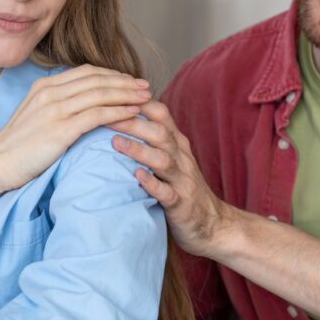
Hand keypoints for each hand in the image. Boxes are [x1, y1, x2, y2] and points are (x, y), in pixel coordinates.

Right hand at [0, 65, 151, 190]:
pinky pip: (97, 115)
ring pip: (100, 94)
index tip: (129, 80)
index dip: (112, 74)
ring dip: (127, 94)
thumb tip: (79, 102)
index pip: (86, 72)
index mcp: (44, 86)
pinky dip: (118, 112)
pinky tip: (133, 113)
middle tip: (146, 85)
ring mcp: (55, 109)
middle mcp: (50, 92)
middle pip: (97, 80)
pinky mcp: (60, 129)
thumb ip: (55, 103)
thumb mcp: (34, 114)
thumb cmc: (17, 145)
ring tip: (146, 98)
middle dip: (125, 81)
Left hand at [110, 99, 225, 255]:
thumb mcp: (172, 159)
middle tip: (105, 116)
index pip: (161, 114)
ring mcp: (183, 180)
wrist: (214, 225)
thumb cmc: (184, 189)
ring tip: (115, 143)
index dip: (139, 101)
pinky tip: (137, 177)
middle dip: (132, 122)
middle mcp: (181, 157)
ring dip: (139, 150)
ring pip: (163, 159)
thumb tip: (119, 119)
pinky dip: (152, 184)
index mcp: (177, 144)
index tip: (113, 94)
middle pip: (159, 132)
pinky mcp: (181, 204)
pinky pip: (167, 192)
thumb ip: (152, 141)